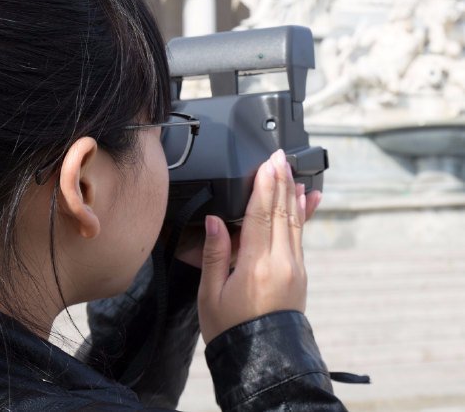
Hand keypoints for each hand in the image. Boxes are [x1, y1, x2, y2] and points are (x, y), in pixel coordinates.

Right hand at [197, 149, 309, 344]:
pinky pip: (301, 235)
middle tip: (280, 156)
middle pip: (281, 212)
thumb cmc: (232, 330)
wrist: (264, 362)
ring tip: (291, 170)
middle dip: (280, 181)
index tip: (266, 163)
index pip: (261, 215)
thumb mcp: (211, 295)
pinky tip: (307, 200)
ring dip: (292, 193)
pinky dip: (303, 214)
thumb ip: (216, 254)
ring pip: (295, 221)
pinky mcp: (300, 274)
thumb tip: (215, 220)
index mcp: (256, 266)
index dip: (264, 186)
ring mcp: (295, 268)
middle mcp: (281, 263)